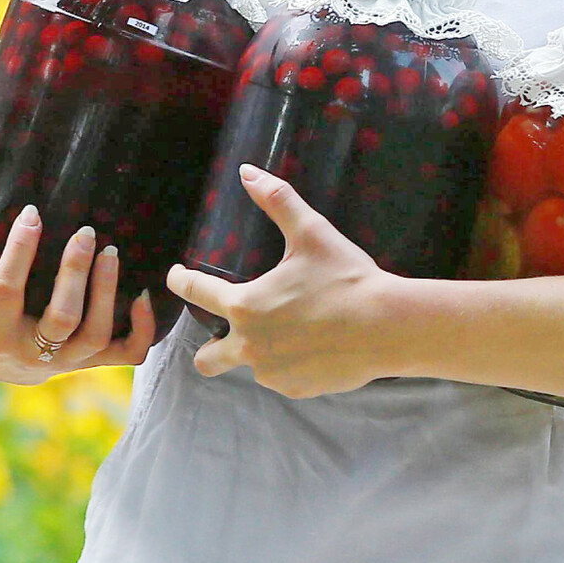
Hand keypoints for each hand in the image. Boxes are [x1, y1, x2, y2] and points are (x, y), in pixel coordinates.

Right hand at [0, 205, 156, 383]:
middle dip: (75, 273)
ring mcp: (69, 361)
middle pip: (62, 318)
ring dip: (107, 292)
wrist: (5, 367)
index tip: (31, 214)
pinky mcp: (95, 361)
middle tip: (85, 232)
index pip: (7, 292)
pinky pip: (127, 354)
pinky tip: (144, 295)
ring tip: (111, 252)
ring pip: (96, 334)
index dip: (18, 252)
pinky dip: (142, 328)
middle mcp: (35, 352)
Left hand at [166, 164, 399, 397]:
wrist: (387, 327)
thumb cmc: (346, 278)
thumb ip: (276, 200)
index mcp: (244, 306)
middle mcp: (249, 345)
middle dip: (208, 348)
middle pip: (207, 359)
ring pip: (251, 366)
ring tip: (290, 332)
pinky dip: (289, 364)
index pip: (196, 293)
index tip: (176, 276)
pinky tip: (313, 347)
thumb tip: (246, 172)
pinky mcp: (296, 390)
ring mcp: (272, 373)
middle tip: (221, 334)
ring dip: (259, 351)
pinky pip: (282, 378)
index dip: (180, 280)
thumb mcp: (311, 232)